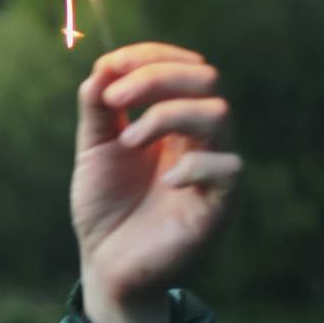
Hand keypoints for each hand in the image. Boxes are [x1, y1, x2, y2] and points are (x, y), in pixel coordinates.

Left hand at [72, 43, 240, 322]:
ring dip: (168, 115)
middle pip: (206, 78)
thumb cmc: (104, 207)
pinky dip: (193, 164)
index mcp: (173, 120)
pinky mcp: (218, 206)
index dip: (149, 56)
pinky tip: (164, 180)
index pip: (182, 66)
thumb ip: (98, 108)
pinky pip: (229, 168)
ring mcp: (211, 170)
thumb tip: (103, 65)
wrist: (104, 266)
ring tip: (128, 142)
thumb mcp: (93, 149)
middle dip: (157, 76)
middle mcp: (198, 139)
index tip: (109, 67)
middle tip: (116, 101)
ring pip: (219, 114)